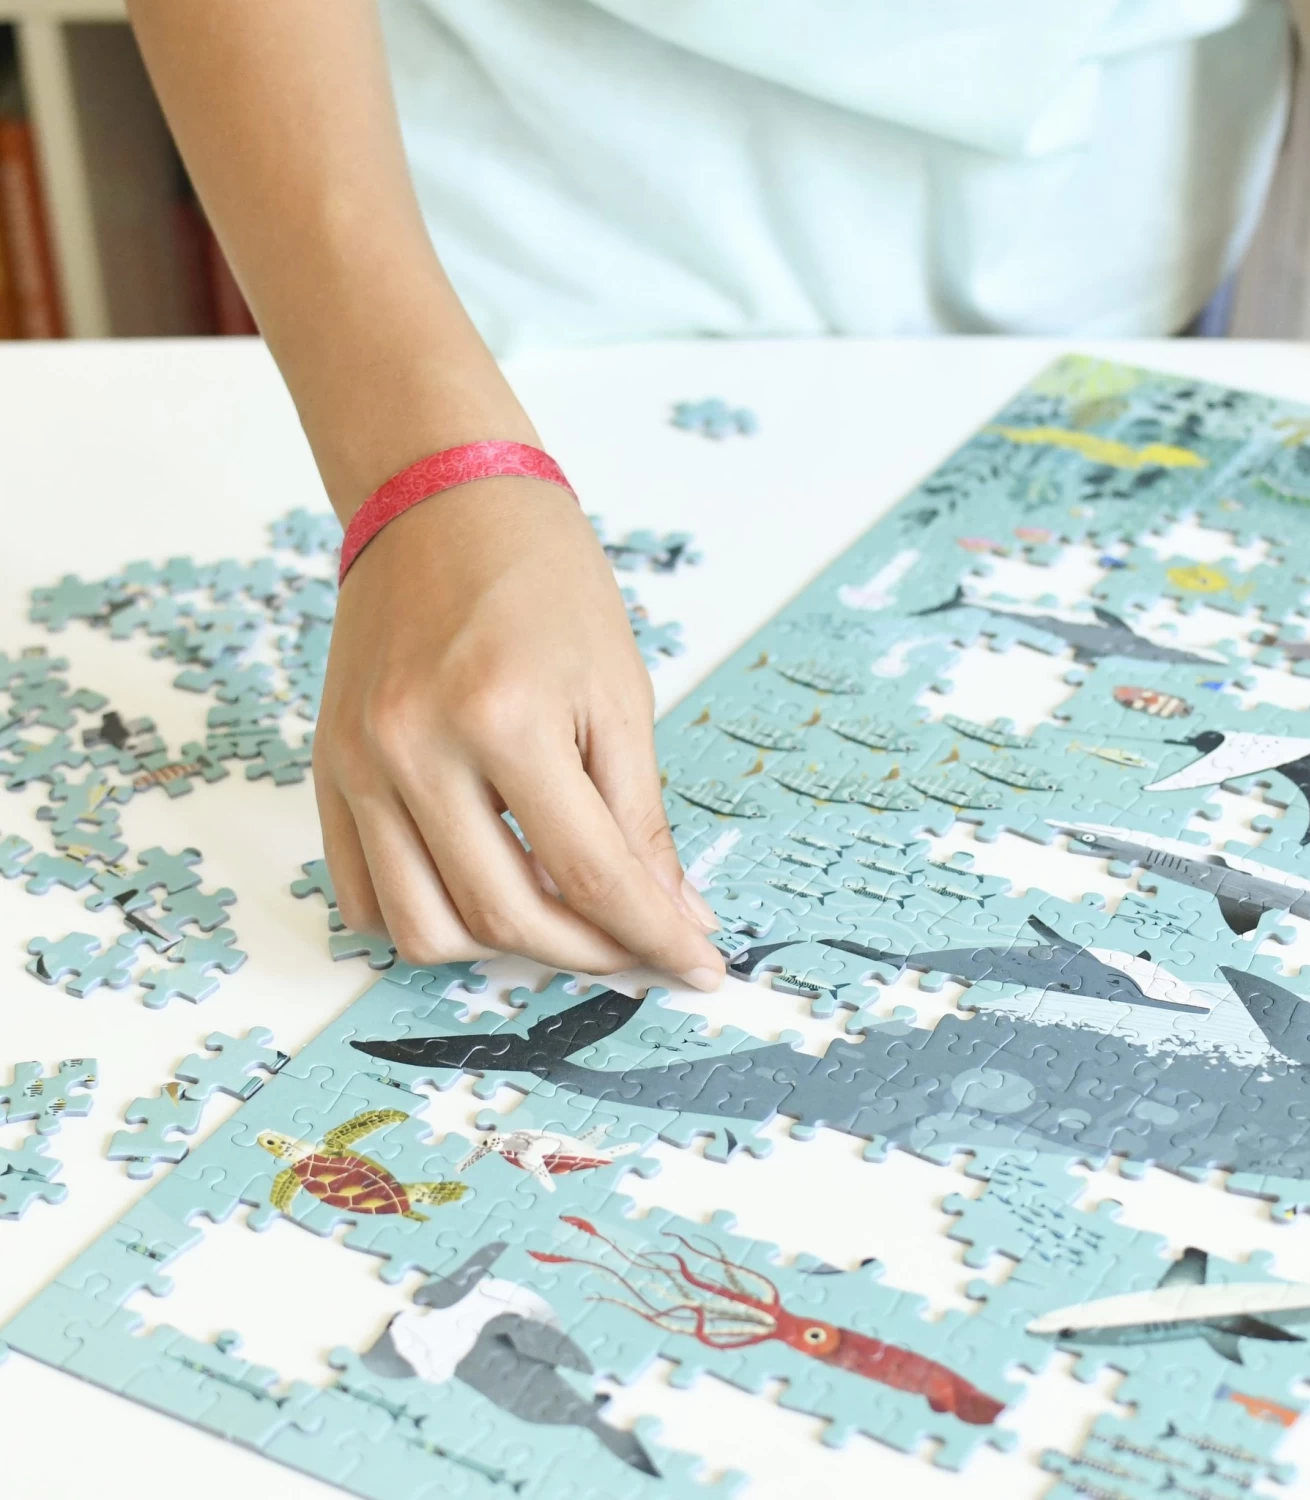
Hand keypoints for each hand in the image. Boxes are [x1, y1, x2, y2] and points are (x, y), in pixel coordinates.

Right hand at [315, 477, 725, 988]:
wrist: (439, 502)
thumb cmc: (544, 579)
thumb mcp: (619, 690)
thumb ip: (640, 815)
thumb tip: (672, 913)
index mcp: (504, 717)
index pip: (590, 874)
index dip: (653, 937)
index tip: (697, 967)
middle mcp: (415, 749)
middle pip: (506, 918)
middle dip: (589, 953)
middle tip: (635, 945)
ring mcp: (359, 765)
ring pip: (425, 930)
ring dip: (504, 949)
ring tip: (559, 915)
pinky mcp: (328, 772)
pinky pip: (363, 897)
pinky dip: (429, 918)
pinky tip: (483, 889)